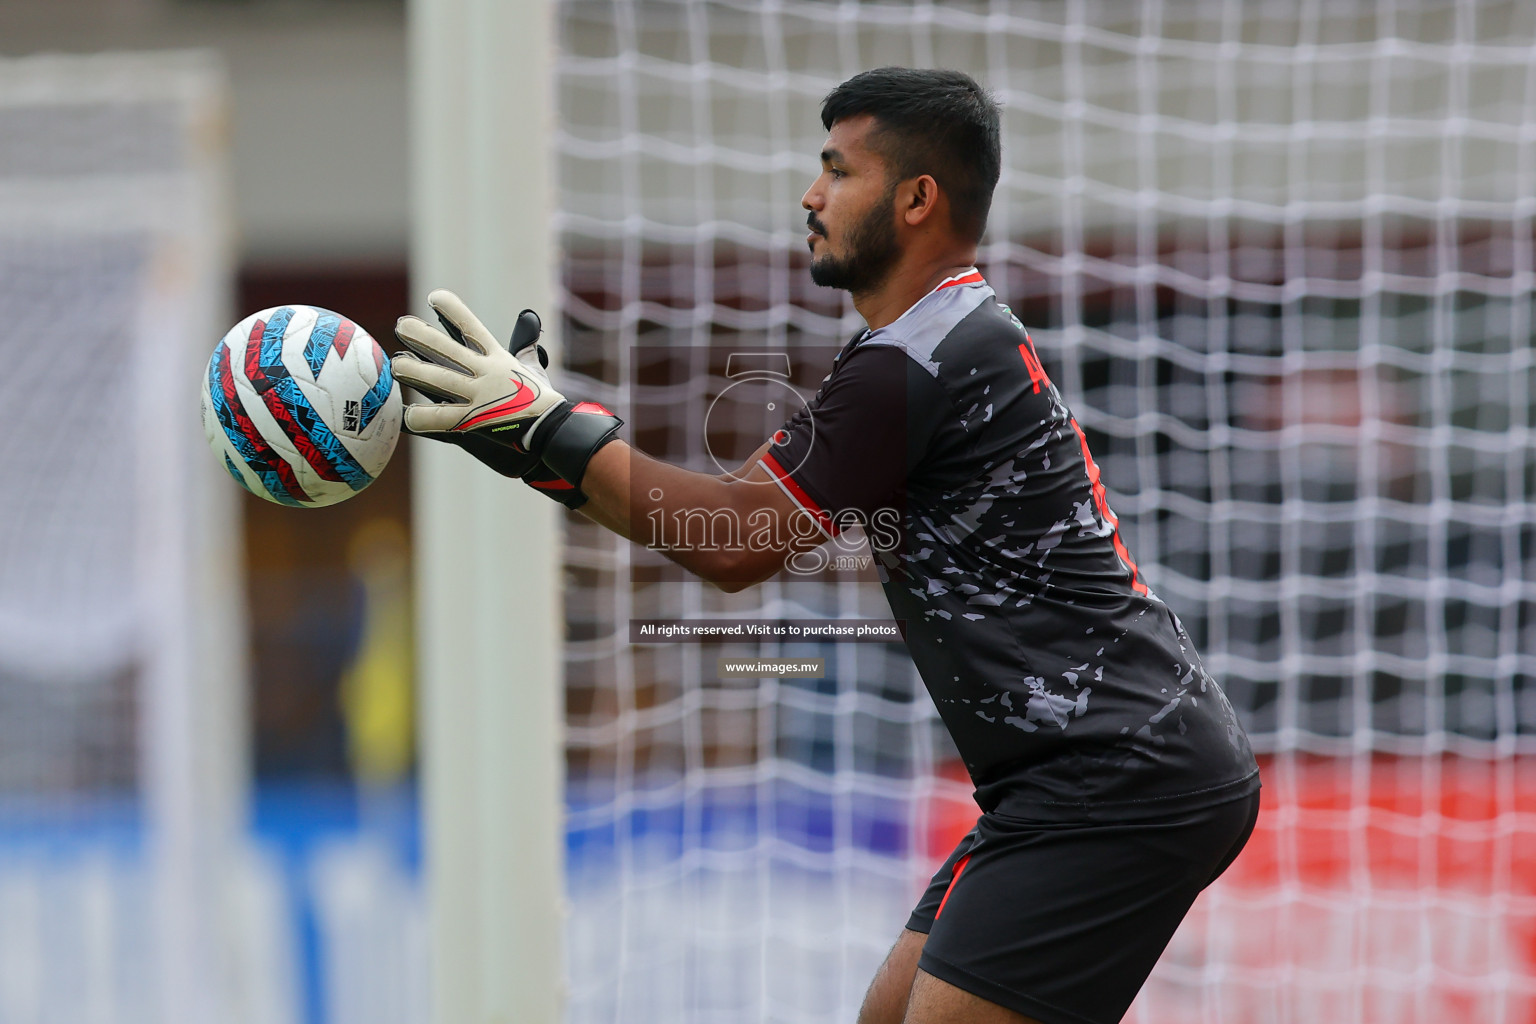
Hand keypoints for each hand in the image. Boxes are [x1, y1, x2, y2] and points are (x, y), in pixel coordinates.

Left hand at [392, 289, 565, 449]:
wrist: (552, 428)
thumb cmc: (540, 398)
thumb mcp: (532, 366)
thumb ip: (525, 342)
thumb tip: (529, 316)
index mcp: (498, 358)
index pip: (472, 328)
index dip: (452, 310)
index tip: (433, 296)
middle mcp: (486, 373)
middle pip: (448, 350)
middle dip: (422, 336)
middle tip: (402, 324)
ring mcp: (479, 397)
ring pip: (439, 380)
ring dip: (414, 371)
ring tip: (396, 364)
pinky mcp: (475, 421)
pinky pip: (442, 419)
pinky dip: (422, 418)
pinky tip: (405, 415)